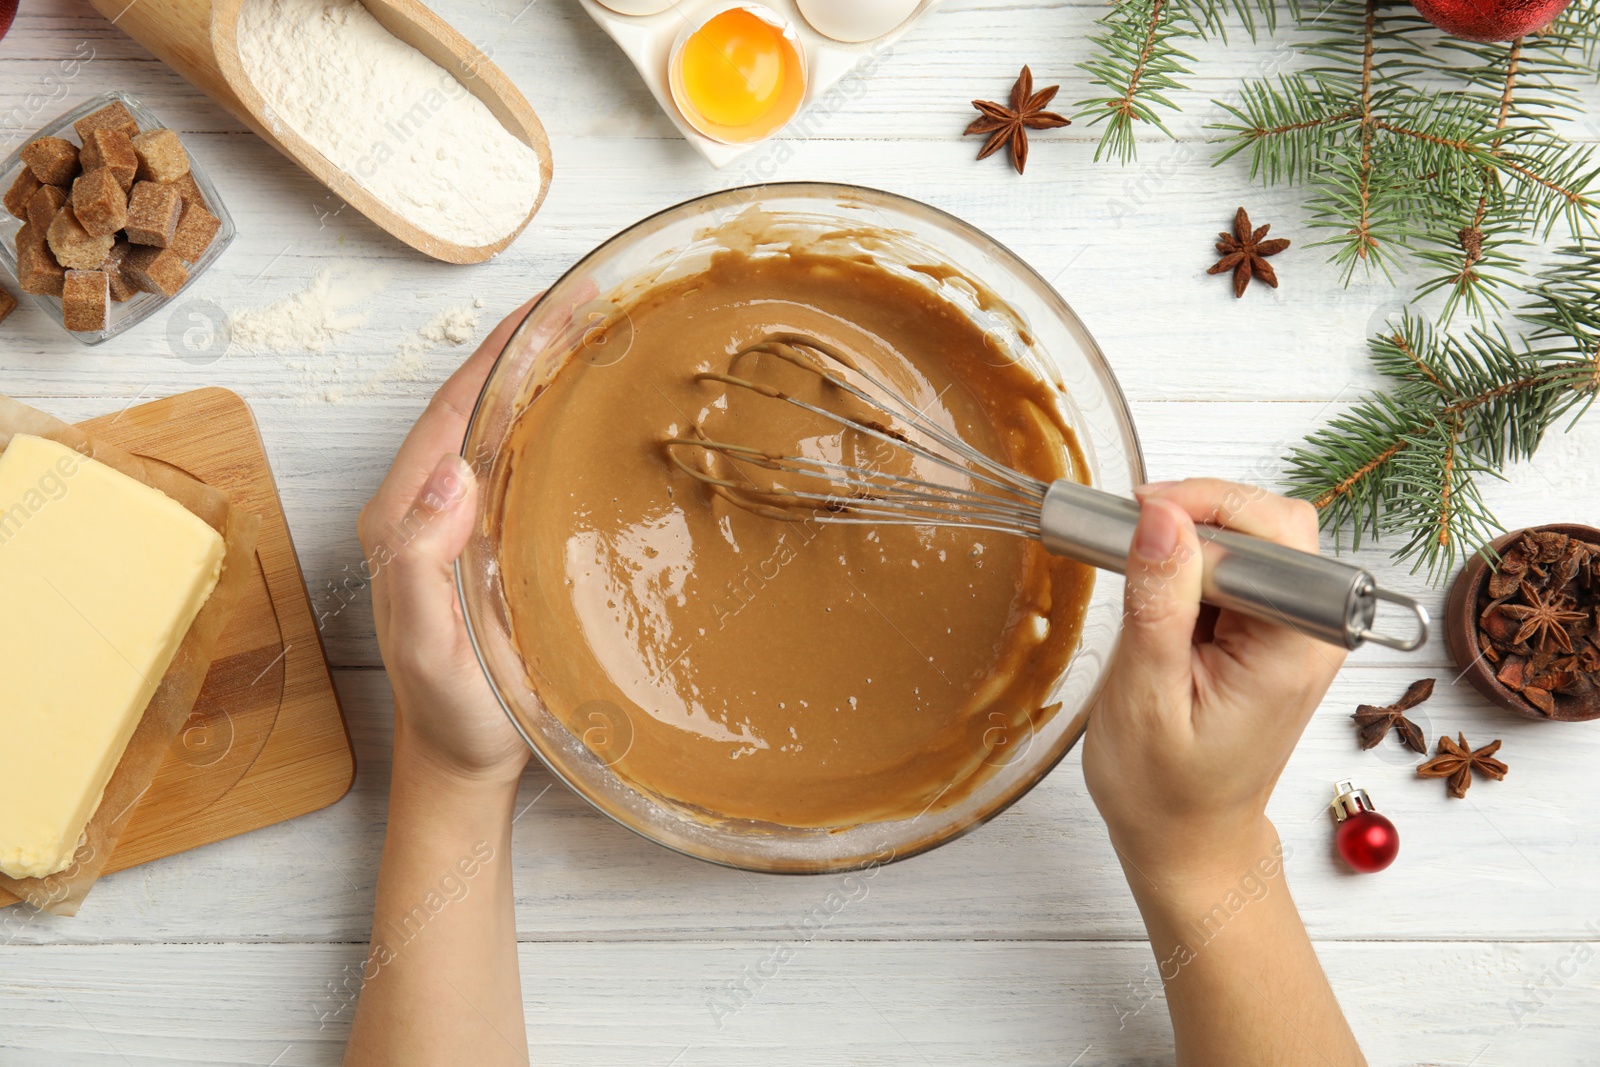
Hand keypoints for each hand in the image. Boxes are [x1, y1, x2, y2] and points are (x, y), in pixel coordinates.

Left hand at [358, 300, 537, 788]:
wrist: (462, 763)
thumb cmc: (451, 713)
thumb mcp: (429, 647)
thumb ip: (420, 564)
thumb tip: (451, 473)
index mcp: (403, 520)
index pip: (452, 413)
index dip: (497, 353)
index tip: (547, 306)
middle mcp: (424, 511)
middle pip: (474, 407)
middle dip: (523, 348)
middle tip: (585, 303)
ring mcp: (456, 526)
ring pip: (495, 430)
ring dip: (536, 379)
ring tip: (591, 337)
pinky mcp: (486, 544)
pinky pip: (514, 465)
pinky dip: (545, 424)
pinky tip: (582, 417)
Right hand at [1081, 478, 1345, 888]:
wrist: (1186, 842)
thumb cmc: (1165, 791)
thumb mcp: (1145, 695)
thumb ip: (1158, 601)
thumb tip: (1160, 515)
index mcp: (1294, 648)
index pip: (1272, 532)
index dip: (1203, 508)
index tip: (1135, 517)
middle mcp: (1311, 632)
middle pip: (1270, 523)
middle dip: (1197, 515)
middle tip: (1128, 539)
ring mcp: (1294, 630)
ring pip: (1251, 538)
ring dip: (1189, 540)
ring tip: (1137, 577)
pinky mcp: (1269, 632)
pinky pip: (1236, 570)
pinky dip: (1189, 567)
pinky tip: (1154, 596)